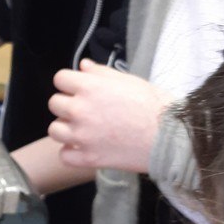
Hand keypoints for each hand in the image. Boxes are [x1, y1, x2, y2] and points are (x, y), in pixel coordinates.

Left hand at [48, 61, 173, 173]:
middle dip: (67, 105)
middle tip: (85, 110)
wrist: (169, 137)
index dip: (69, 83)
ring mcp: (81, 136)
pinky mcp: (87, 158)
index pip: (60, 79)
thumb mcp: (128, 80)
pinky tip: (85, 148)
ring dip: (66, 128)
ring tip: (83, 130)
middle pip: (54, 103)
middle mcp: (80, 110)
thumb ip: (101, 73)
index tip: (79, 89)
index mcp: (89, 87)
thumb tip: (83, 66)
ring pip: (55, 129)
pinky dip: (72, 153)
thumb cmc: (153, 105)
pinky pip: (64, 155)